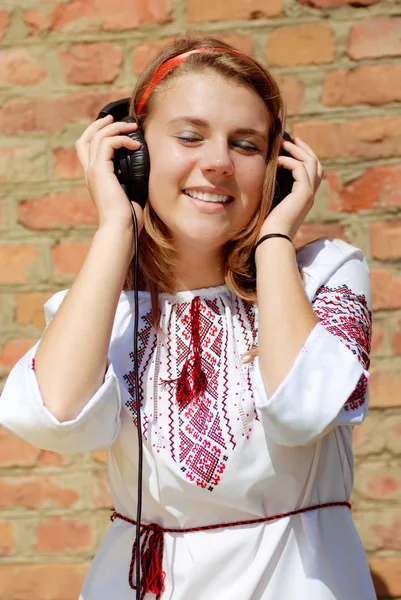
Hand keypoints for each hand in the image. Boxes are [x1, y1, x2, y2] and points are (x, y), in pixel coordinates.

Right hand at [75, 115, 144, 230]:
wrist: (120, 228)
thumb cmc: (128, 218)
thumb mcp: (129, 194)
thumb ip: (130, 180)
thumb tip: (144, 171)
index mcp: (94, 178)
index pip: (86, 149)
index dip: (96, 134)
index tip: (112, 127)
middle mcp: (90, 172)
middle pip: (85, 138)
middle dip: (100, 124)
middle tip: (116, 118)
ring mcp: (93, 171)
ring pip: (98, 136)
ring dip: (116, 127)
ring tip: (132, 127)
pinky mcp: (101, 170)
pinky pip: (108, 143)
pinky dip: (122, 139)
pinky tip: (135, 145)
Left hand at [260, 137, 323, 240]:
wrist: (271, 239)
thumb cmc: (267, 225)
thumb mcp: (271, 202)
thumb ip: (274, 188)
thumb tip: (265, 173)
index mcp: (304, 196)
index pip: (312, 170)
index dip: (303, 155)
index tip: (290, 145)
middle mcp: (310, 194)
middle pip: (316, 163)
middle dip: (303, 148)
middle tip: (291, 138)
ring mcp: (309, 194)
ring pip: (312, 163)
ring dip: (297, 150)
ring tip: (283, 143)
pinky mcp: (304, 195)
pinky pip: (301, 170)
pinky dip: (290, 161)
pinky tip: (278, 160)